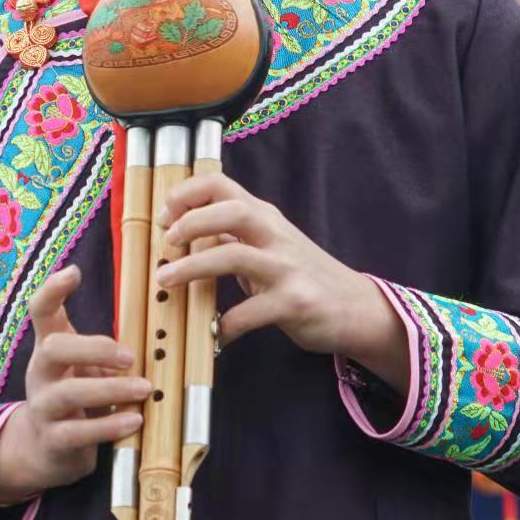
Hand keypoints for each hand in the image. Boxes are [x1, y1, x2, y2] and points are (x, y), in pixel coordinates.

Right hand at [0, 267, 149, 506]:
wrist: (44, 449)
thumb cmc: (76, 394)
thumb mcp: (85, 365)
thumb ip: (106, 347)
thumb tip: (155, 324)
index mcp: (49, 347)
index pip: (41, 311)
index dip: (52, 289)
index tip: (75, 271)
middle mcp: (40, 373)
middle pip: (53, 349)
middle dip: (94, 348)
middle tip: (130, 356)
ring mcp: (43, 406)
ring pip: (69, 393)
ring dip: (111, 390)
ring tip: (145, 389)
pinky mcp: (53, 440)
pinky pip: (78, 433)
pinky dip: (109, 427)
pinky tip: (134, 421)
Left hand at [156, 175, 406, 386]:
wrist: (355, 307)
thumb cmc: (304, 276)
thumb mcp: (270, 246)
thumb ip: (235, 235)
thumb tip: (188, 227)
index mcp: (265, 218)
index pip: (222, 184)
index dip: (187, 194)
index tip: (164, 216)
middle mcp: (276, 236)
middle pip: (231, 210)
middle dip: (191, 222)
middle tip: (166, 241)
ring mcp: (286, 268)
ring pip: (234, 255)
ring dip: (193, 267)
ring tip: (166, 280)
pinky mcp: (294, 302)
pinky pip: (249, 312)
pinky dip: (224, 325)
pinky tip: (213, 335)